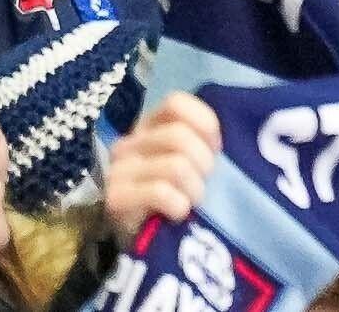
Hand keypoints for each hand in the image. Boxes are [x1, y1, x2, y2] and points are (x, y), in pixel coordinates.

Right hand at [101, 97, 221, 234]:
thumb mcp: (187, 160)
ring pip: (175, 165)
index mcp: (149, 126)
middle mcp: (129, 143)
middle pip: (179, 135)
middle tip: (204, 182)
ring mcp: (119, 170)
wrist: (138, 237)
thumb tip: (221, 143)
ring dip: (194, 188)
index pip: (175, 102)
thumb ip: (198, 141)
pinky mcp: (116, 199)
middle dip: (204, 162)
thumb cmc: (171, 192)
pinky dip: (179, 204)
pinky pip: (160, 192)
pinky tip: (178, 213)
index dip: (204, 123)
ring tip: (192, 200)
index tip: (215, 148)